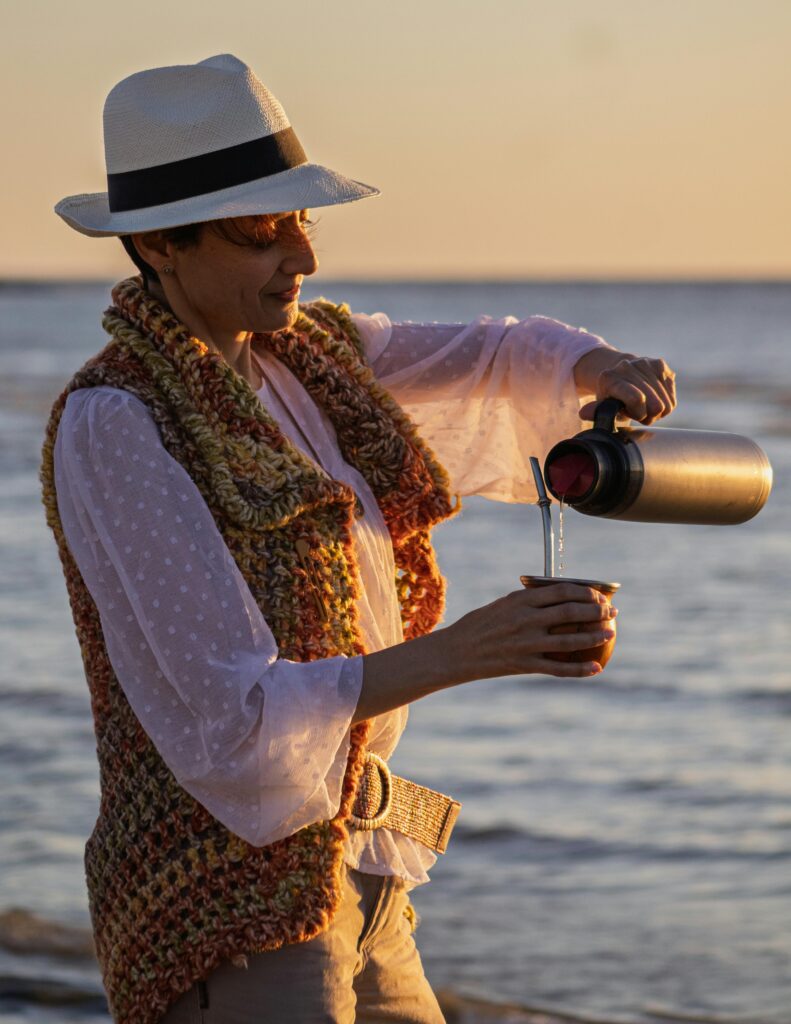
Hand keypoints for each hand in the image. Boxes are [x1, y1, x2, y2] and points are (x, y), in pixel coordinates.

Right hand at [450, 582, 616, 679]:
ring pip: (570, 639)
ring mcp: (526, 644)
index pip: (562, 591)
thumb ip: (530, 601)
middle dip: (597, 610)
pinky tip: (596, 668)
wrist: (458, 652)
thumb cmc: (481, 625)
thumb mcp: (504, 604)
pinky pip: (559, 668)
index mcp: (521, 600)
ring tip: (609, 633)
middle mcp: (526, 620)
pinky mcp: (525, 665)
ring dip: (594, 635)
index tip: (599, 595)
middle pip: (571, 612)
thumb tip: (562, 598)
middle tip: (611, 612)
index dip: (586, 592)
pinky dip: (580, 669)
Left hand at [574, 348, 676, 424]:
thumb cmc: (613, 397)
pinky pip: (672, 397)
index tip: (633, 414)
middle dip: (648, 415)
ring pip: (666, 404)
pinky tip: (654, 398)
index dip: (639, 413)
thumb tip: (583, 413)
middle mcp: (627, 366)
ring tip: (645, 405)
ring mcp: (645, 363)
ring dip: (657, 411)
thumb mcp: (603, 406)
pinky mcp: (660, 365)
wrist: (623, 374)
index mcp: (609, 378)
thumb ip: (596, 411)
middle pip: (655, 405)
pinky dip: (665, 403)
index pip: (638, 399)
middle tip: (638, 411)